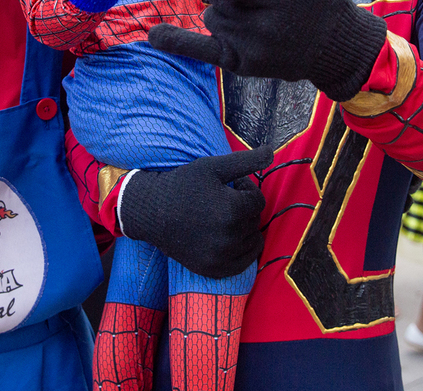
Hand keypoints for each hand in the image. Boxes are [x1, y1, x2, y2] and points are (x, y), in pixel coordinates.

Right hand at [119, 146, 271, 278]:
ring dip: (243, 228)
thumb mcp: (213, 166)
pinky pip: (244, 262)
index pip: (258, 201)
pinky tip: (225, 236)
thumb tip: (271, 152)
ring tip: (220, 217)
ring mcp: (222, 256)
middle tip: (221, 200)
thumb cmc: (182, 185)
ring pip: (252, 241)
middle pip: (255, 220)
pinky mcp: (214, 270)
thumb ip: (246, 160)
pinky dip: (241, 250)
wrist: (151, 212)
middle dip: (243, 208)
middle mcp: (230, 236)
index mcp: (232, 210)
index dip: (244, 190)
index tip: (227, 186)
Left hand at [148, 0, 387, 100]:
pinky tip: (153, 36)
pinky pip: (203, 52)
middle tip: (261, 4)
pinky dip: (178, 42)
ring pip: (212, 23)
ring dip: (222, 17)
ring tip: (258, 20)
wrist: (338, 48)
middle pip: (218, 4)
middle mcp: (261, 26)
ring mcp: (252, 49)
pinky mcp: (244, 66)